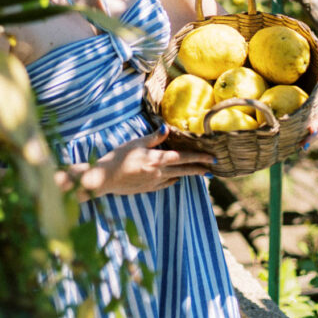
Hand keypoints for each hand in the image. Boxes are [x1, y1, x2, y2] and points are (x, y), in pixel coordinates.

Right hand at [58, 125, 215, 198]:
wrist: (104, 179)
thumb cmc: (118, 157)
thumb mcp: (136, 143)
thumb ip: (154, 137)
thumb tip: (167, 128)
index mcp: (157, 159)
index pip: (183, 157)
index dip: (199, 157)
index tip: (212, 158)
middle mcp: (159, 173)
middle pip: (184, 170)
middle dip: (199, 169)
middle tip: (213, 169)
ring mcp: (153, 182)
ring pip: (176, 178)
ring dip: (188, 175)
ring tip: (199, 173)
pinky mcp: (147, 189)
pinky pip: (164, 185)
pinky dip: (172, 181)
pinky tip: (175, 179)